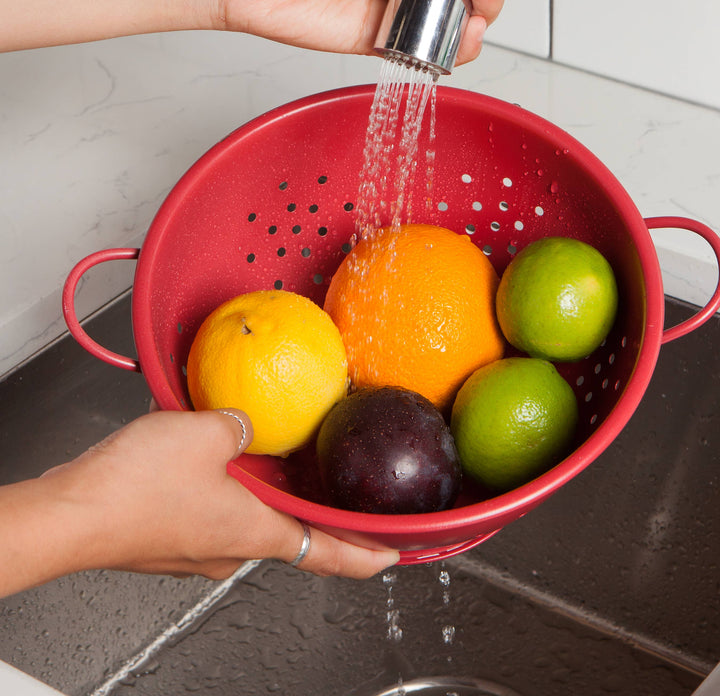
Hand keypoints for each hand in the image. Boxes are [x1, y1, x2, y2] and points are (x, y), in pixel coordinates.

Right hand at [36, 410, 397, 583]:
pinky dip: (231, 489)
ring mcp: (201, 547)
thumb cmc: (134, 491)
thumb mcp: (208, 433)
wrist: (69, 514)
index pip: (329, 554)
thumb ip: (242, 423)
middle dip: (317, 516)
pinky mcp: (173, 536)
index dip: (366, 555)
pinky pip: (216, 510)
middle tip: (341, 497)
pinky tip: (221, 460)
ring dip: (269, 496)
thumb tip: (246, 421)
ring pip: (250, 519)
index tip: (392, 553)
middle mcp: (232, 548)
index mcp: (255, 533)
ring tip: (281, 466)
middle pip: (293, 535)